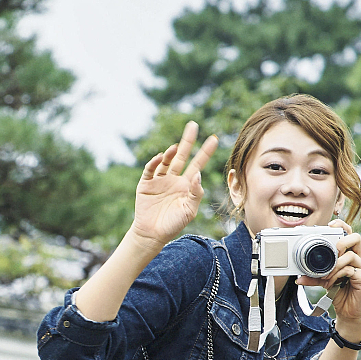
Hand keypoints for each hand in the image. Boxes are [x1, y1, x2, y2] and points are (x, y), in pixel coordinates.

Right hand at [127, 120, 218, 249]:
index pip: (198, 164)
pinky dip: (154, 163)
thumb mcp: (189, 210)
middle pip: (183, 156)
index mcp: (187, 185)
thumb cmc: (173, 224)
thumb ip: (196, 193)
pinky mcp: (146, 184)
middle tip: (193, 125)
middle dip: (188, 141)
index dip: (206, 152)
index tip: (214, 138)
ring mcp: (159, 180)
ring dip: (171, 153)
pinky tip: (160, 158)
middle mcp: (174, 179)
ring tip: (175, 149)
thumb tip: (198, 174)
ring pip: (166, 161)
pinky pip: (150, 170)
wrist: (152, 235)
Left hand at [319, 220, 360, 333]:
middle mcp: (359, 259)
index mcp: (350, 255)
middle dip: (342, 240)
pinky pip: (350, 270)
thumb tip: (298, 276)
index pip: (349, 234)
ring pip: (351, 255)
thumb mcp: (324, 282)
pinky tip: (331, 283)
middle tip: (332, 250)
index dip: (342, 226)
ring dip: (334, 264)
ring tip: (325, 276)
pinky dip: (337, 274)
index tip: (330, 224)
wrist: (349, 313)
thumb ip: (313, 277)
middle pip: (356, 238)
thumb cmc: (339, 293)